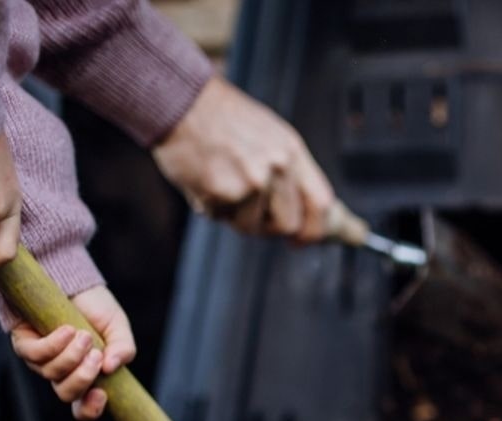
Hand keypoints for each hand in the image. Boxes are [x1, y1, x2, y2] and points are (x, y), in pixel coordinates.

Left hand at [8, 286, 135, 420]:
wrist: (72, 280)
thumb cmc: (95, 307)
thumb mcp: (117, 327)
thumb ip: (123, 349)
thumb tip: (111, 367)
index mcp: (85, 375)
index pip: (83, 407)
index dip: (90, 409)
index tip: (102, 395)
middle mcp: (61, 372)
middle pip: (66, 394)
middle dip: (82, 378)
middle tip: (96, 355)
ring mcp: (41, 360)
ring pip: (52, 374)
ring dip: (71, 356)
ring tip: (84, 335)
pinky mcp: (24, 343)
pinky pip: (35, 355)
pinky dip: (54, 344)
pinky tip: (67, 330)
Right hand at [153, 77, 334, 241]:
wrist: (181, 100)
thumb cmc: (222, 119)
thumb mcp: (269, 135)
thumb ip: (288, 172)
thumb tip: (301, 212)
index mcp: (292, 151)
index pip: (321, 204)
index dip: (314, 229)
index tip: (300, 239)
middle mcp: (277, 167)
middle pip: (288, 225)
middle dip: (268, 227)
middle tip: (249, 213)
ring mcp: (251, 181)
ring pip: (252, 227)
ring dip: (235, 216)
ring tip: (221, 182)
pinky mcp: (223, 191)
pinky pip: (221, 218)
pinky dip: (211, 206)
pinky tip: (202, 178)